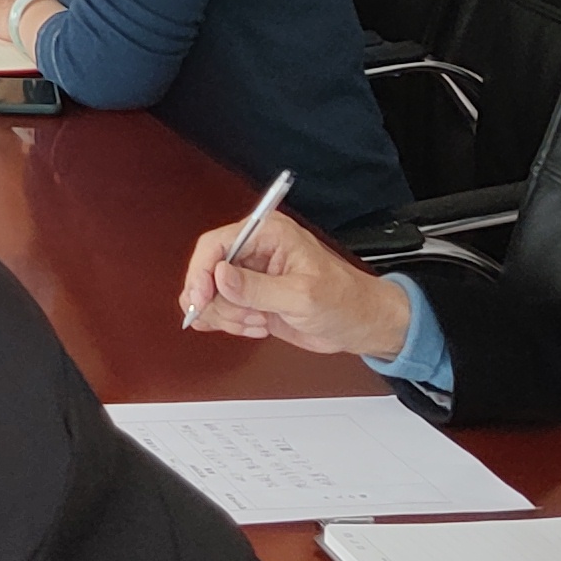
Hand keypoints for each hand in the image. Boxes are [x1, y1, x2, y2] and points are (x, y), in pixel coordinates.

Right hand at [177, 209, 413, 353]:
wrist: (360, 324)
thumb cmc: (344, 300)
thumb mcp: (301, 296)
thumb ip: (257, 288)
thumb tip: (219, 276)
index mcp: (267, 233)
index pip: (216, 244)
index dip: (201, 272)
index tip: (200, 299)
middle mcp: (254, 251)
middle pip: (208, 272)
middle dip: (220, 301)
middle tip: (246, 317)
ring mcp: (250, 276)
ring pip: (211, 295)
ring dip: (229, 316)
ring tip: (260, 322)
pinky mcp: (250, 298)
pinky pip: (220, 310)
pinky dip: (231, 324)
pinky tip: (254, 327)